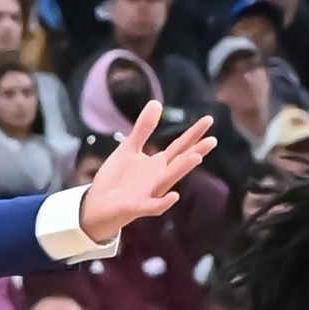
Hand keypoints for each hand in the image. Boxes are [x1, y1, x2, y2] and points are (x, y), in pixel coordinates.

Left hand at [79, 102, 214, 243]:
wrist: (96, 205)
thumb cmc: (116, 179)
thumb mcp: (129, 148)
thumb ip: (143, 129)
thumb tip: (156, 102)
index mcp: (158, 164)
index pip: (180, 147)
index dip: (193, 134)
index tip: (209, 119)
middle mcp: (158, 178)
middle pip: (180, 163)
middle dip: (196, 152)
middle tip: (212, 140)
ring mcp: (149, 193)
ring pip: (168, 181)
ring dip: (182, 170)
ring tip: (197, 157)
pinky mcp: (137, 207)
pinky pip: (153, 206)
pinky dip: (164, 202)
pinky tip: (174, 196)